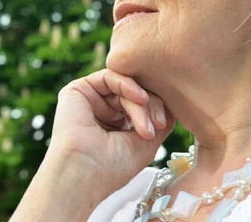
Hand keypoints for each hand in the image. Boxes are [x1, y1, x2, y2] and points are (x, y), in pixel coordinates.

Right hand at [47, 68, 174, 196]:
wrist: (84, 174)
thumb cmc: (112, 168)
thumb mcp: (146, 143)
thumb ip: (160, 122)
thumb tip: (172, 106)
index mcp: (116, 126)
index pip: (141, 106)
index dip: (156, 110)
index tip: (163, 125)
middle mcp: (102, 111)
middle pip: (135, 94)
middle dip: (152, 106)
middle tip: (158, 123)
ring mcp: (90, 100)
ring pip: (125, 87)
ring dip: (142, 102)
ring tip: (146, 123)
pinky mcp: (77, 91)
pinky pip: (109, 76)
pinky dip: (128, 85)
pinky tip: (140, 98)